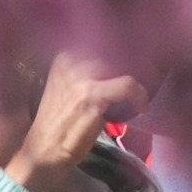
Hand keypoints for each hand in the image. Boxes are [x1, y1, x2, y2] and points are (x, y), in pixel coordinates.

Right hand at [9, 55, 140, 190]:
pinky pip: (129, 86)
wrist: (42, 152)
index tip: (141, 57)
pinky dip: (139, 96)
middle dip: (138, 61)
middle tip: (149, 74)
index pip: (105, 39)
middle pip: (119, 48)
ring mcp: (81, 78)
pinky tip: (140, 106)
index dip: (128, 48)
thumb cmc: (60, 121)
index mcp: (64, 57)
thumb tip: (126, 60)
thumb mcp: (70, 87)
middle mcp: (70, 61)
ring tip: (142, 91)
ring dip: (141, 77)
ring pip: (127, 64)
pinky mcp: (92, 96)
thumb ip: (91, 70)